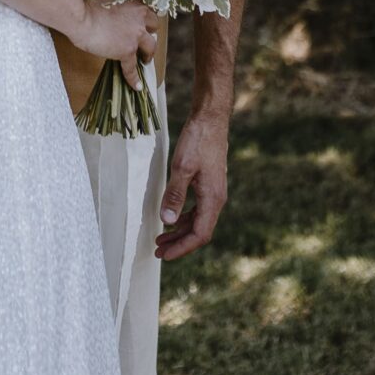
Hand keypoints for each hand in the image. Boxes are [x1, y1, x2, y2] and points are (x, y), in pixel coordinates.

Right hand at [71, 0, 158, 88]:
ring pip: (150, 48)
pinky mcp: (127, 51)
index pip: (149, 11)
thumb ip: (118, 5)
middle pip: (154, 27)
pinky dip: (134, 78)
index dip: (146, 18)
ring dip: (148, 54)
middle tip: (144, 40)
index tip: (144, 23)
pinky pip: (132, 67)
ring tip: (144, 60)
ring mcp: (135, 35)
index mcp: (135, 2)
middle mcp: (140, 17)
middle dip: (149, 33)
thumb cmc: (86, 5)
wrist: (80, 16)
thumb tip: (116, 12)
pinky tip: (137, 86)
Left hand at [155, 111, 229, 261]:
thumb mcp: (182, 167)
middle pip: (199, 231)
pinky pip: (197, 209)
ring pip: (197, 220)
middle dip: (178, 243)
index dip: (182, 248)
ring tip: (161, 238)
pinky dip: (184, 217)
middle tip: (158, 251)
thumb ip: (174, 195)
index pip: (200, 234)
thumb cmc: (198, 140)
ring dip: (179, 231)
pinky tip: (171, 218)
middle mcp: (216, 198)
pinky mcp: (209, 184)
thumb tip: (167, 221)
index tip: (165, 255)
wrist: (211, 119)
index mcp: (213, 198)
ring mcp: (213, 191)